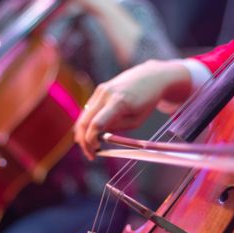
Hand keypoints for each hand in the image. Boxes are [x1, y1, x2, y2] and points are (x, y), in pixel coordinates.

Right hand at [74, 59, 192, 159]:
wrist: (150, 77)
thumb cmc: (146, 101)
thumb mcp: (136, 120)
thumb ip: (116, 128)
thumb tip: (98, 136)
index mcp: (118, 102)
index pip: (96, 124)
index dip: (91, 140)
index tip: (96, 151)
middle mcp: (105, 94)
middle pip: (84, 121)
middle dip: (84, 141)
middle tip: (91, 155)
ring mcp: (100, 90)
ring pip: (83, 116)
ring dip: (83, 133)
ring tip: (91, 147)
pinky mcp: (99, 90)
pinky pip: (88, 110)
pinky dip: (87, 123)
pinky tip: (91, 134)